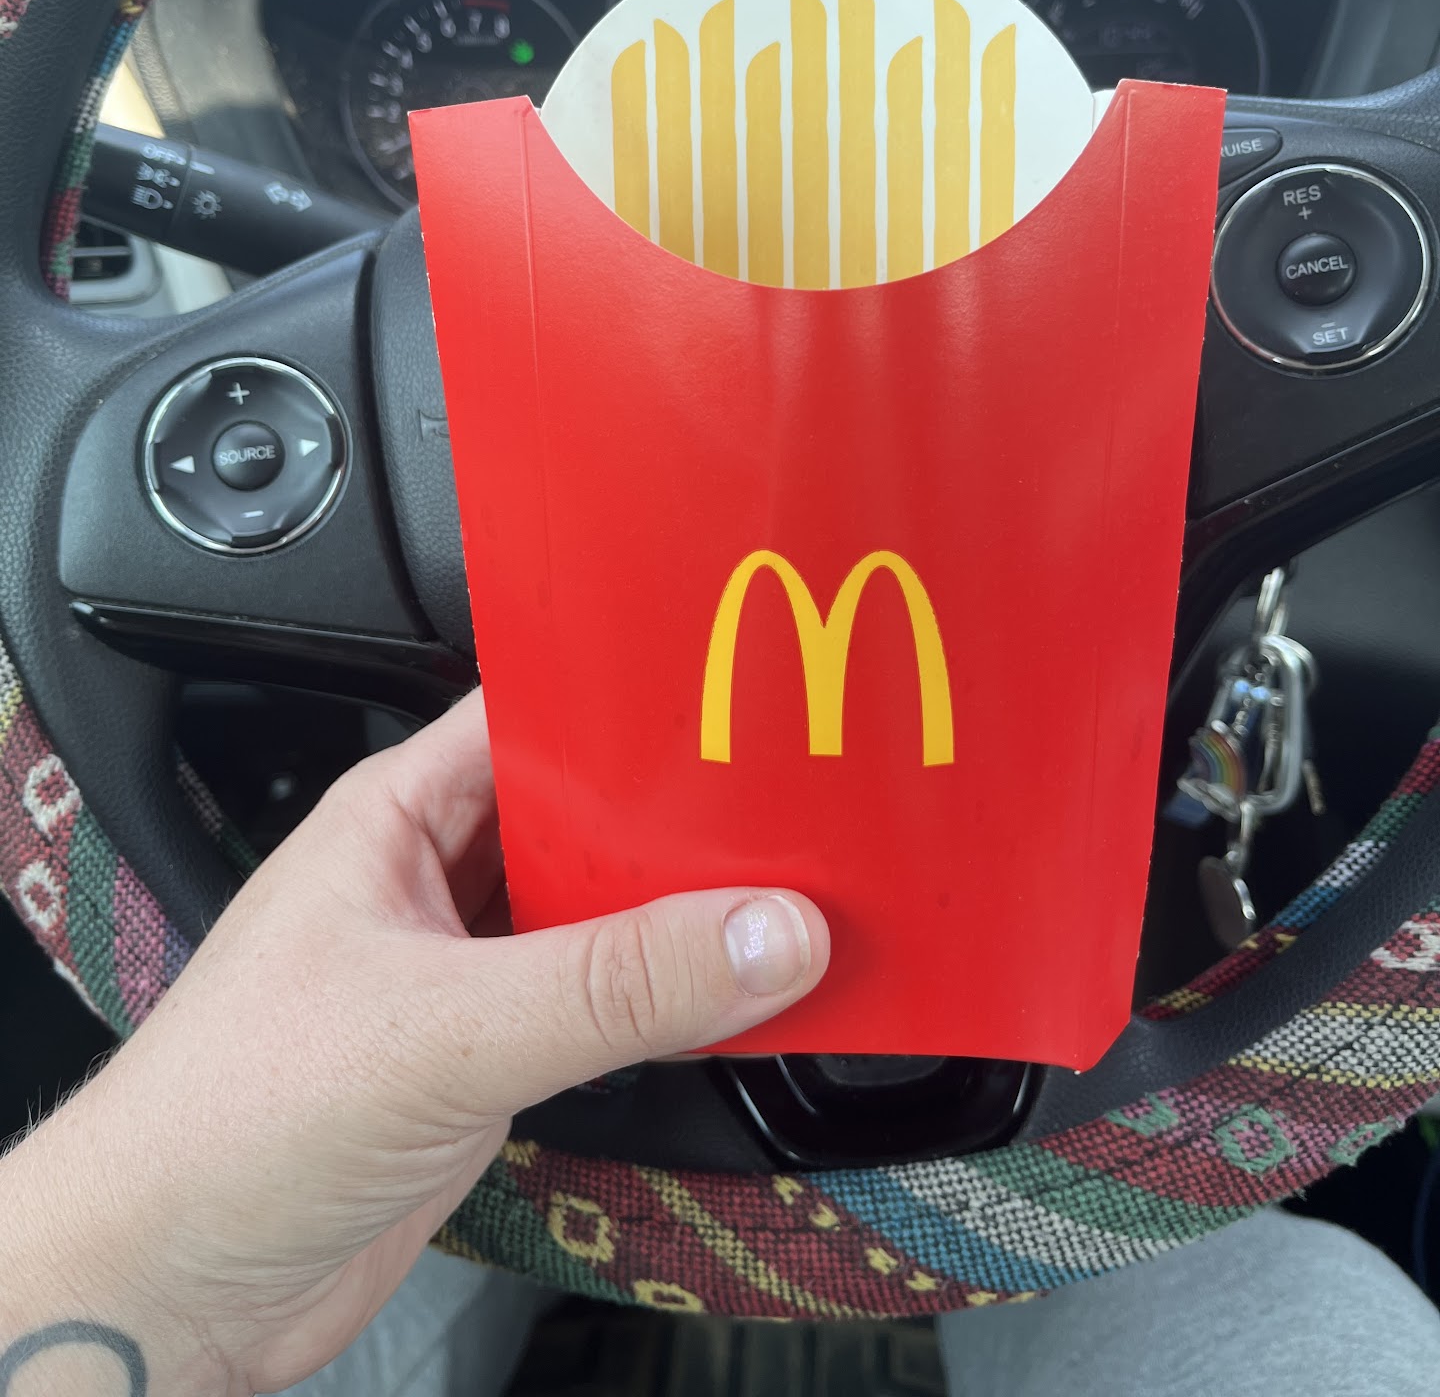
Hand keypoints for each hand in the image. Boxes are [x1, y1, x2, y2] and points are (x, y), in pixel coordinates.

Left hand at [0, 690, 827, 1394]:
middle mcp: (432, 881)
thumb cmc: (227, 1119)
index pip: (536, 719)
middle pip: (584, 820)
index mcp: (397, 815)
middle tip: (796, 818)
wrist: (169, 1286)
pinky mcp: (484, 1061)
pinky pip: (598, 1009)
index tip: (742, 709)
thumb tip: (763, 932)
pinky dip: (664, 1007)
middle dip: (680, 824)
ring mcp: (461, 974)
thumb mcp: (444, 1029)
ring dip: (678, 922)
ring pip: (597, 918)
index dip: (635, 709)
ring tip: (791, 903)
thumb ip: (614, 983)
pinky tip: (734, 1005)